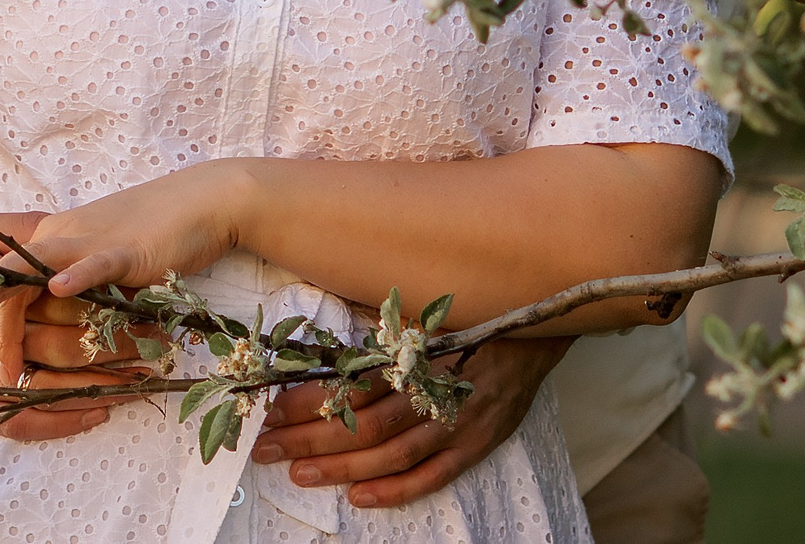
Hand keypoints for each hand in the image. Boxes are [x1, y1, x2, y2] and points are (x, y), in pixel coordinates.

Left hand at [0, 164, 247, 353]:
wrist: (202, 202)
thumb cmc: (153, 235)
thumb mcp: (102, 261)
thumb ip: (74, 285)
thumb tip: (50, 321)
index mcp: (51, 241)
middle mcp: (60, 237)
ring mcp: (91, 241)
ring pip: (32, 268)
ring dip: (3, 308)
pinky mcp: (127, 250)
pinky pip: (96, 263)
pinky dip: (77, 276)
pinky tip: (60, 289)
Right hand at [0, 225, 159, 442]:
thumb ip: (2, 240)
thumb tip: (51, 228)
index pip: (51, 294)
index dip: (98, 297)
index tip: (136, 297)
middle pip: (60, 340)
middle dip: (112, 343)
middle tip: (156, 340)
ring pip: (49, 383)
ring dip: (101, 382)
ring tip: (142, 376)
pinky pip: (23, 420)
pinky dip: (64, 419)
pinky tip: (98, 411)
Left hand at [252, 335, 569, 507]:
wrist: (536, 328)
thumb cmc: (470, 314)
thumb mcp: (424, 307)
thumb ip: (380, 326)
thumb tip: (320, 336)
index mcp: (419, 353)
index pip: (353, 383)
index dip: (309, 399)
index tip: (270, 407)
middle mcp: (437, 392)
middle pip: (364, 425)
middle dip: (309, 437)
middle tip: (267, 447)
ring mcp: (458, 425)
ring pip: (391, 456)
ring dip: (341, 467)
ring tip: (298, 472)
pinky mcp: (476, 446)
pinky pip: (432, 477)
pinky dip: (394, 490)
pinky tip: (358, 496)